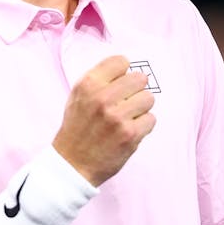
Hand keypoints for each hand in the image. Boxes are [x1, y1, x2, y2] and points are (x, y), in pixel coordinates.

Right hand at [52, 55, 156, 186]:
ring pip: (149, 98)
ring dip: (141, 109)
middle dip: (135, 90)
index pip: (121, 61)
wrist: (72, 163)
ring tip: (127, 118)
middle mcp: (103, 98)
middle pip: (140, 78)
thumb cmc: (77, 128)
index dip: (123, 74)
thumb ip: (99, 79)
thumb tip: (126, 67)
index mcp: (88, 85)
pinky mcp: (130, 134)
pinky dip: (143, 126)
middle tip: (126, 103)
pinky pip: (151, 119)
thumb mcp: (77, 96)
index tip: (119, 84)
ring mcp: (117, 117)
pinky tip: (129, 131)